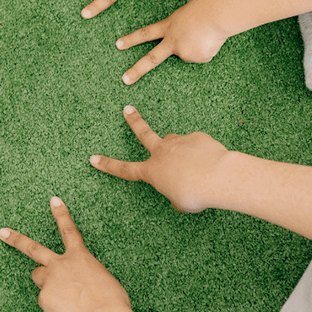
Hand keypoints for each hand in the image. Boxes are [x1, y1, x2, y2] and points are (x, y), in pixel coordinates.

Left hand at [0, 196, 130, 311]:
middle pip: (33, 248)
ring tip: (62, 296)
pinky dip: (55, 307)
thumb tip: (80, 283)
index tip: (54, 200)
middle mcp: (61, 264)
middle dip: (16, 239)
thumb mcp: (105, 281)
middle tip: (2, 232)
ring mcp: (50, 280)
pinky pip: (46, 301)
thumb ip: (88, 276)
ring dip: (45, 282)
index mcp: (80, 257)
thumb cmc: (112, 303)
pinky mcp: (44, 298)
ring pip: (38, 277)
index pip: (69, 230)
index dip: (61, 214)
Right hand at [91, 106, 231, 212]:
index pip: (124, 169)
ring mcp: (178, 142)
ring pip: (175, 142)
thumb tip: (178, 191)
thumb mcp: (181, 202)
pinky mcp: (197, 137)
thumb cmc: (196, 193)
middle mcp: (161, 152)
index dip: (108, 165)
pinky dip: (202, 154)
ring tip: (196, 164)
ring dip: (181, 150)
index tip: (94, 158)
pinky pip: (197, 146)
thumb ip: (174, 195)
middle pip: (143, 133)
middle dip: (134, 121)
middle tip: (127, 109)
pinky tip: (211, 163)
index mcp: (152, 171)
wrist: (217, 176)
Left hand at [116, 0, 229, 84]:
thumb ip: (179, 28)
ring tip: (206, 33)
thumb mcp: (185, 14)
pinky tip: (212, 40)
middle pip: (152, 59)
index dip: (131, 39)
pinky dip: (207, 49)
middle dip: (137, 70)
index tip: (118, 45)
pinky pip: (202, 55)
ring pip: (189, 54)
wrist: (217, 14)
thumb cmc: (205, 8)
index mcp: (168, 26)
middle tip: (125, 80)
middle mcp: (173, 42)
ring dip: (198, 46)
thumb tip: (184, 39)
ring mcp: (184, 52)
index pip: (145, 34)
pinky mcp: (198, 58)